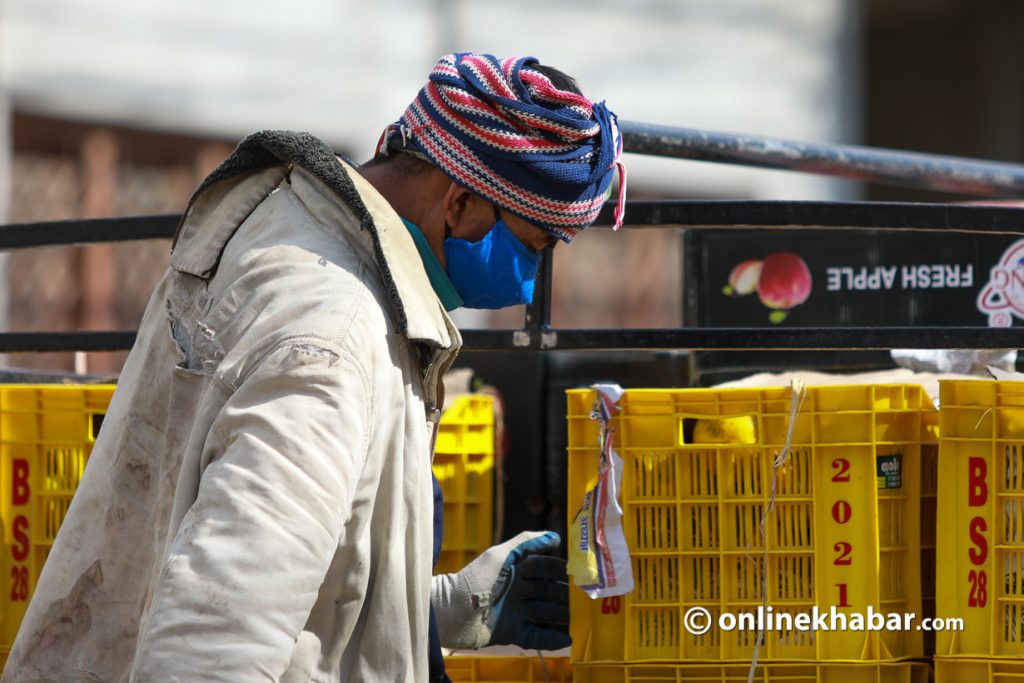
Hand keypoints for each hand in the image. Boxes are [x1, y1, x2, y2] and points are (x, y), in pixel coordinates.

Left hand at [432, 531, 570, 650]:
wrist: (452, 613)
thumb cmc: (475, 579)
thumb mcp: (500, 555)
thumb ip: (527, 543)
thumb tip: (555, 536)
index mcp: (514, 568)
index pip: (543, 567)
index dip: (560, 570)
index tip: (581, 573)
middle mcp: (516, 589)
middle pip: (547, 591)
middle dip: (565, 595)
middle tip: (587, 599)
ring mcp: (513, 611)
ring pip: (544, 613)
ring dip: (562, 617)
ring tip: (582, 621)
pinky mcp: (509, 632)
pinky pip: (535, 636)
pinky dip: (551, 638)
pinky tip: (568, 639)